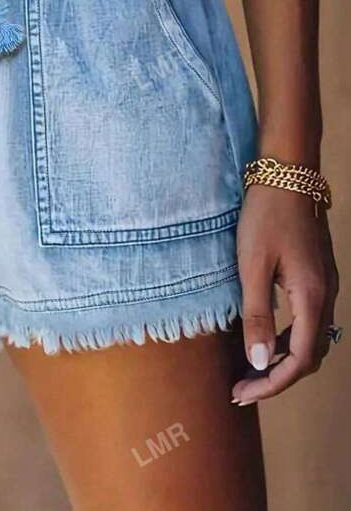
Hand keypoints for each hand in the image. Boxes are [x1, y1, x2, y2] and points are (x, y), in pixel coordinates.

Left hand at [232, 181, 338, 404]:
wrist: (287, 174)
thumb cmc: (265, 216)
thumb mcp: (252, 265)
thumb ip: (256, 315)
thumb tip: (258, 362)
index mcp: (312, 298)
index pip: (299, 360)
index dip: (271, 383)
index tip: (241, 393)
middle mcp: (326, 296)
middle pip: (309, 355)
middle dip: (277, 377)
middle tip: (242, 388)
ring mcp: (325, 285)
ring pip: (311, 338)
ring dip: (282, 358)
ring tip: (248, 369)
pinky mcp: (317, 275)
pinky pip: (309, 319)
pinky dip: (288, 337)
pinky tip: (263, 335)